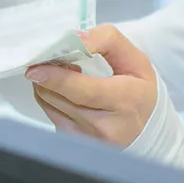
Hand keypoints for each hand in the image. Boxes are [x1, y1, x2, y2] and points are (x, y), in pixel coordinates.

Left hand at [26, 24, 159, 148]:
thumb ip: (107, 40)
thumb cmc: (139, 91)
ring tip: (64, 74)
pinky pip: (50, 115)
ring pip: (49, 105)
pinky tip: (65, 91)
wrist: (146, 130)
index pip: (84, 92)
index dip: (57, 78)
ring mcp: (88, 139)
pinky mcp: (75, 143)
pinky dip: (52, 98)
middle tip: (51, 60)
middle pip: (59, 97)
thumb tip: (75, 39)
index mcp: (125, 101)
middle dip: (48, 75)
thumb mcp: (135, 59)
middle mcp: (105, 127)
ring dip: (47, 84)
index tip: (37, 68)